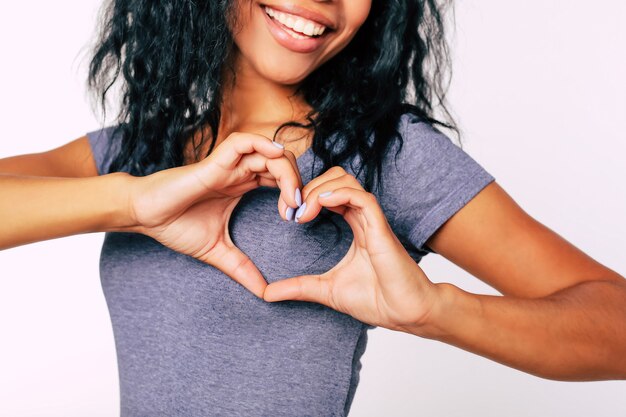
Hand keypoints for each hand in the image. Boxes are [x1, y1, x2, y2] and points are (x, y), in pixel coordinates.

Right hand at [128, 132, 302, 297]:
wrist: (146, 217)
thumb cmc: (176, 226)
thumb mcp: (218, 252)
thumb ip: (242, 269)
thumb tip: (264, 293)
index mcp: (243, 185)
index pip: (280, 178)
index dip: (296, 192)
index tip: (298, 218)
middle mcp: (239, 172)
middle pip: (282, 163)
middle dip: (298, 182)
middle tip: (299, 210)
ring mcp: (228, 165)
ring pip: (270, 151)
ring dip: (287, 170)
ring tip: (291, 199)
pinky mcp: (214, 162)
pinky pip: (243, 142)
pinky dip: (263, 145)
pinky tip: (275, 162)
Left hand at [263, 166, 440, 331]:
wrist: (404, 314)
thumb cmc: (376, 300)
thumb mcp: (326, 290)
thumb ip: (298, 287)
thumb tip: (267, 294)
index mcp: (356, 226)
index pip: (330, 193)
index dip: (307, 196)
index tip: (288, 216)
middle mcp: (364, 218)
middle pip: (337, 177)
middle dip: (309, 186)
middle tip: (292, 211)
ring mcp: (373, 221)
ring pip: (348, 180)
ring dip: (320, 188)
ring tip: (304, 211)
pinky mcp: (381, 229)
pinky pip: (362, 197)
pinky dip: (340, 193)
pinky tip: (321, 204)